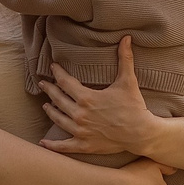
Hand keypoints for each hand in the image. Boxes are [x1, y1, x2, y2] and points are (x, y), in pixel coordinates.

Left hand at [42, 37, 161, 158]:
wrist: (141, 133)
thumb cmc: (134, 107)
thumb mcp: (128, 81)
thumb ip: (125, 59)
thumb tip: (126, 38)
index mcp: (87, 98)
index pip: (65, 82)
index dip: (57, 73)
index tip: (53, 67)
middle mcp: (79, 114)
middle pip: (58, 100)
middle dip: (49, 90)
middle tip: (42, 84)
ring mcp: (80, 131)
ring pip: (58, 119)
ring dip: (50, 111)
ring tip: (45, 106)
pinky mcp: (84, 145)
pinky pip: (64, 146)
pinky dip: (53, 145)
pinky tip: (43, 143)